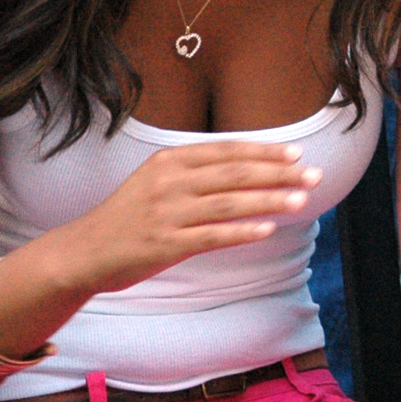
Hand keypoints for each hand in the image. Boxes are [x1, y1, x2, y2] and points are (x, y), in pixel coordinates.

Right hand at [56, 142, 318, 294]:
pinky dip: (243, 232)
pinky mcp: (166, 243)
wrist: (86, 250)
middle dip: (279, 173)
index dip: (264, 151)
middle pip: (235, 173)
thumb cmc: (130, 215)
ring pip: (230, 203)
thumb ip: (197, 172)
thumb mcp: (158, 180)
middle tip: (314, 175)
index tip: (296, 153)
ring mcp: (167, 213)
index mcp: (170, 160)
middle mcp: (169, 181)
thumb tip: (251, 169)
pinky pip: (213, 235)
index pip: (227, 151)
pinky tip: (268, 229)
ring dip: (270, 200)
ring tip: (302, 199)